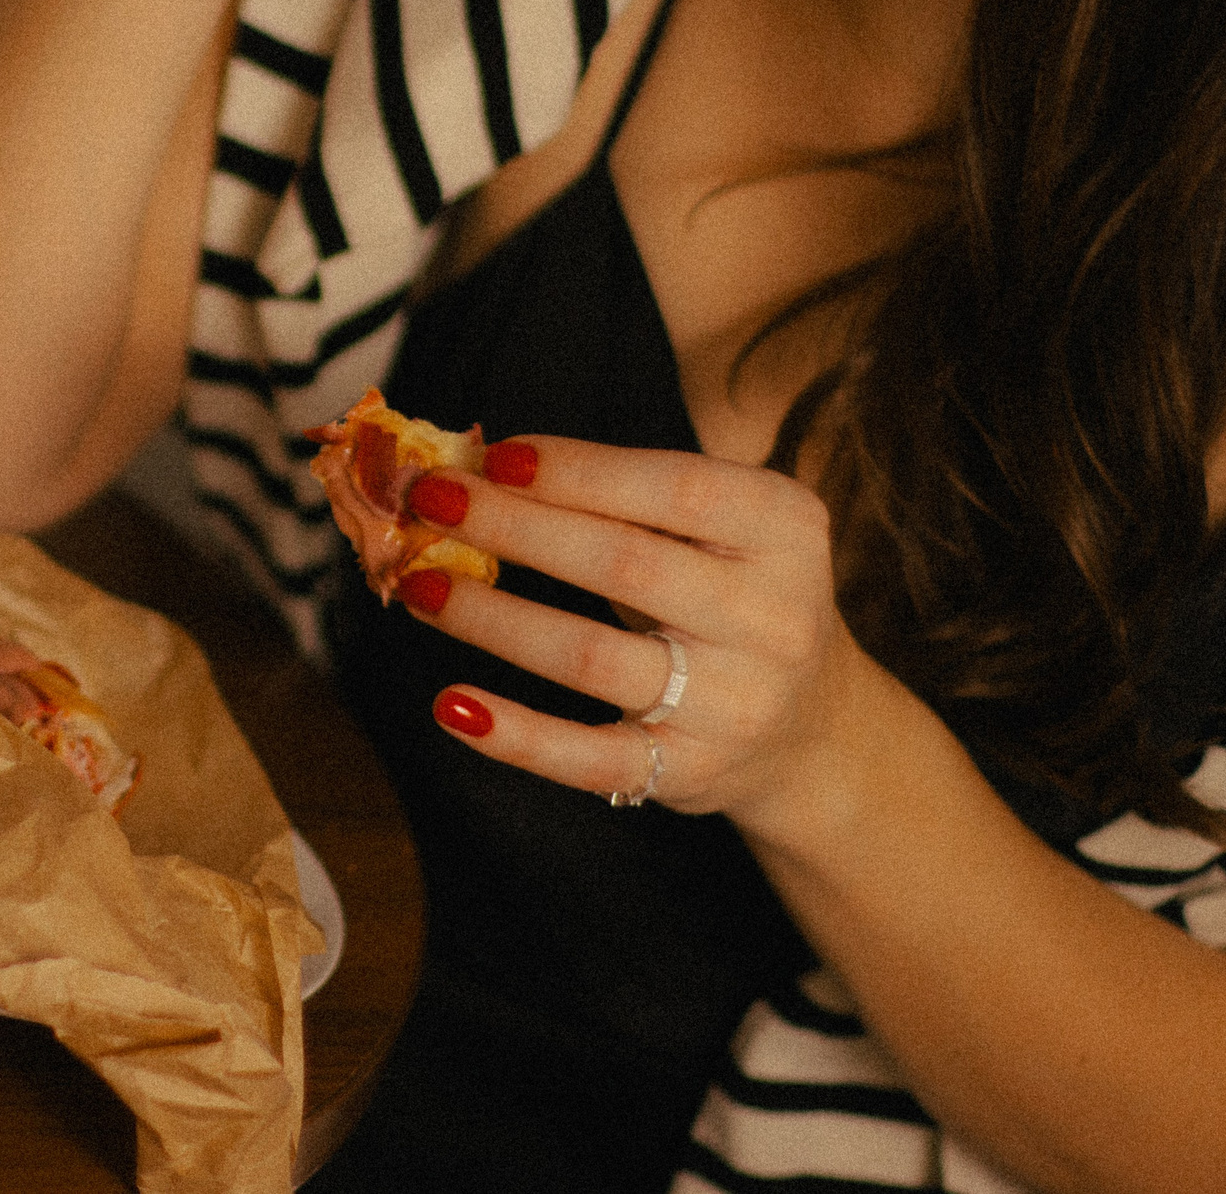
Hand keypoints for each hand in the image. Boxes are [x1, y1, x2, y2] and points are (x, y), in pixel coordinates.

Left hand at [390, 435, 887, 829]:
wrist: (809, 729)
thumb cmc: (730, 596)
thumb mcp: (721, 532)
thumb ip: (626, 495)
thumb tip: (481, 467)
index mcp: (786, 531)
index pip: (678, 489)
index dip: (580, 471)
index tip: (495, 454)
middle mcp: (773, 618)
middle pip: (624, 564)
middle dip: (514, 527)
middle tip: (430, 501)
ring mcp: (734, 704)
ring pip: (593, 656)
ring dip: (491, 618)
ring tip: (416, 585)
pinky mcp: (688, 772)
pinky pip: (589, 756)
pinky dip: (515, 734)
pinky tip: (452, 705)